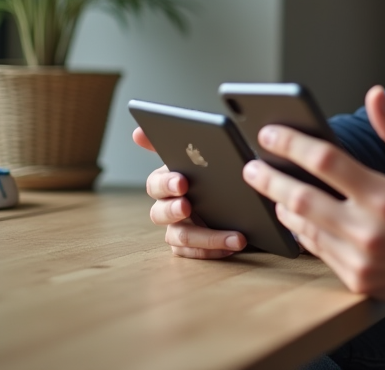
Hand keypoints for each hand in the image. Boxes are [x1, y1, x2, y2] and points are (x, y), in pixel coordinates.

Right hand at [133, 127, 246, 258]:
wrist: (246, 195)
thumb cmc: (222, 169)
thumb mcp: (212, 151)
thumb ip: (183, 142)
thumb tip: (138, 131)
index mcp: (170, 180)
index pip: (156, 182)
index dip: (165, 182)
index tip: (182, 181)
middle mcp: (170, 205)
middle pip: (159, 212)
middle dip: (173, 208)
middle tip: (189, 204)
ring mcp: (179, 227)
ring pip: (179, 236)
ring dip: (204, 236)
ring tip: (232, 235)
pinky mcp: (192, 246)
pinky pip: (194, 253)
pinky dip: (213, 249)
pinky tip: (234, 243)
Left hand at [241, 86, 384, 316]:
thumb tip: (375, 95)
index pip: (327, 162)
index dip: (293, 144)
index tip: (270, 132)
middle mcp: (369, 231)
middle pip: (301, 199)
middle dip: (270, 179)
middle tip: (251, 165)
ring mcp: (360, 260)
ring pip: (304, 229)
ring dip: (282, 207)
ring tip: (269, 189)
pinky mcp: (358, 280)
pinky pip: (319, 252)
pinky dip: (303, 233)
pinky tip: (296, 218)